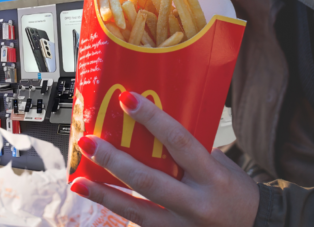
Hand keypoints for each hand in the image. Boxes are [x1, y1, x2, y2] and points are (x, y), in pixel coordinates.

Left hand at [71, 92, 258, 226]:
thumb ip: (187, 149)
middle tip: (88, 143)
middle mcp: (196, 203)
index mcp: (212, 177)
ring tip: (78, 180)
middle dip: (113, 161)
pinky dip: (116, 212)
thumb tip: (151, 125)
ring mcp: (183, 226)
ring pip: (136, 211)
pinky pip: (140, 224)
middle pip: (148, 180)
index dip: (152, 119)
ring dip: (104, 194)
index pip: (179, 141)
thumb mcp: (220, 164)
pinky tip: (96, 199)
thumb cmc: (235, 191)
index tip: (127, 99)